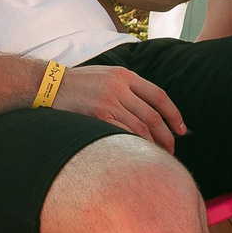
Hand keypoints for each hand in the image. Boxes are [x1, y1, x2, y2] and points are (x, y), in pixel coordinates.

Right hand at [51, 64, 187, 151]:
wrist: (50, 85)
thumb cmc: (78, 83)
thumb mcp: (106, 75)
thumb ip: (127, 87)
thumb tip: (149, 110)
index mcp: (125, 75)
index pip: (159, 96)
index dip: (174, 114)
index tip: (181, 129)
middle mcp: (120, 87)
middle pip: (153, 115)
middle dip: (166, 135)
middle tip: (172, 149)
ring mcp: (109, 101)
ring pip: (141, 127)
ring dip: (152, 145)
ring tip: (157, 156)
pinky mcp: (98, 115)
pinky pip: (123, 133)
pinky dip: (134, 145)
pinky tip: (138, 154)